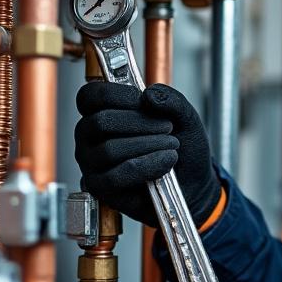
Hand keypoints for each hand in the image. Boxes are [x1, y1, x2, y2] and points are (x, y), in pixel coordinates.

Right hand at [74, 81, 220, 227]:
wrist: (192, 181)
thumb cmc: (180, 147)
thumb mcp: (184, 117)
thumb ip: (170, 100)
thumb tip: (149, 95)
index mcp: (101, 111)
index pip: (89, 96)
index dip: (114, 94)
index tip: (140, 99)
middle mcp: (90, 137)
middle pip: (101, 122)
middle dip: (140, 122)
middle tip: (167, 127)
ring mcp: (91, 163)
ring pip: (109, 150)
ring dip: (148, 145)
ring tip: (171, 146)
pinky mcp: (100, 187)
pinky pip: (115, 177)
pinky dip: (146, 167)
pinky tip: (166, 161)